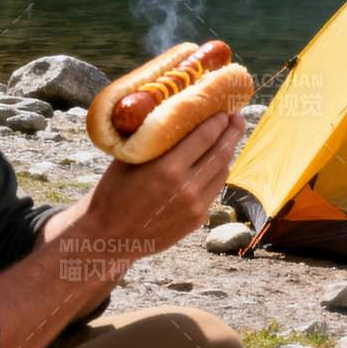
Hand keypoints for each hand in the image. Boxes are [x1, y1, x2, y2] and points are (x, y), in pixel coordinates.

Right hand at [83, 110, 246, 262]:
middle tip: (237, 117)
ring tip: (228, 138)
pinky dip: (217, 173)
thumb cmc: (113, 193)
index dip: (218, 121)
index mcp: (168, 169)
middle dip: (231, 132)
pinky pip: (214, 189)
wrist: (109, 238)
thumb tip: (172, 112)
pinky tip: (215, 163)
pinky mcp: (196, 219)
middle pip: (220, 153)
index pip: (205, 137)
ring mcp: (194, 206)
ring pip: (222, 172)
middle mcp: (186, 188)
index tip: (224, 109)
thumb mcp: (130, 160)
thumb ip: (154, 140)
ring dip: (226, 152)